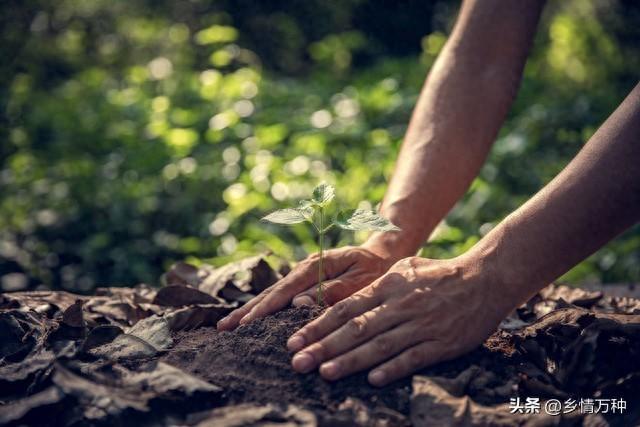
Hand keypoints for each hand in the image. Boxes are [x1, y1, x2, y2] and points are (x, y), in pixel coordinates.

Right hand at [217, 244, 398, 330]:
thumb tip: (299, 303)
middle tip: (223, 328)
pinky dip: (262, 308)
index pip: (285, 290)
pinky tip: (248, 319)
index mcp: (316, 266)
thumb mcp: (362, 279)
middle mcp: (304, 269)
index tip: (245, 323)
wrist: (381, 254)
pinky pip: (279, 297)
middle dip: (247, 310)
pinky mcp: (303, 282)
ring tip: (226, 326)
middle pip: (271, 292)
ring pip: (271, 294)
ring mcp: (302, 275)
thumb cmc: (376, 269)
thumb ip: (334, 291)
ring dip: (249, 310)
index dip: (265, 308)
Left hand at [285, 255, 512, 385]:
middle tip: (298, 362)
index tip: (294, 340)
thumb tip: (346, 299)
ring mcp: (421, 324)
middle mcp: (400, 305)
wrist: (485, 278)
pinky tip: (374, 380)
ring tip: (325, 373)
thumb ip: (378, 284)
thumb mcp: (406, 268)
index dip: (318, 326)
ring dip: (350, 360)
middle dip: (324, 346)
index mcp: (388, 286)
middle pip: (356, 328)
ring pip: (380, 345)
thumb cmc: (440, 274)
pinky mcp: (442, 342)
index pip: (346, 308)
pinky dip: (393, 368)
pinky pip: (414, 357)